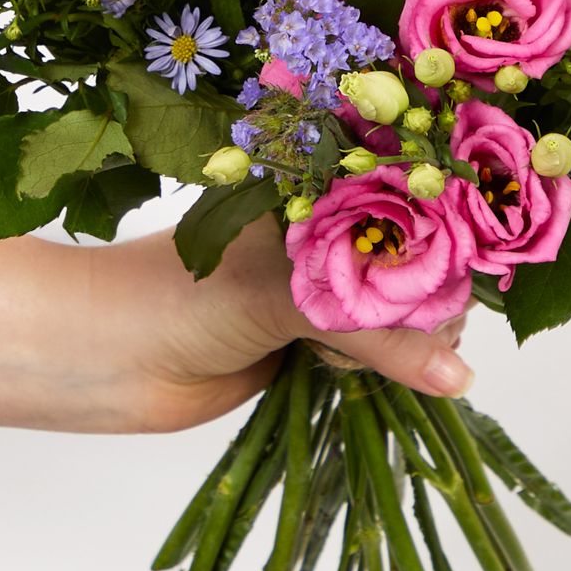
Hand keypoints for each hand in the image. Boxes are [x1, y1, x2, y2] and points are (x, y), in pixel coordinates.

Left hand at [67, 217, 473, 434]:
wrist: (109, 356)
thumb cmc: (184, 296)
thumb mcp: (291, 299)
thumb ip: (379, 333)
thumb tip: (460, 379)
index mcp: (322, 191)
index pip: (416, 207)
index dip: (444, 240)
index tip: (462, 277)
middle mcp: (328, 234)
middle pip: (418, 267)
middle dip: (422, 305)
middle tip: (413, 335)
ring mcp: (321, 290)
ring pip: (398, 318)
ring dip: (395, 346)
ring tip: (351, 356)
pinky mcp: (310, 342)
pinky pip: (371, 357)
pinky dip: (376, 372)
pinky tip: (349, 376)